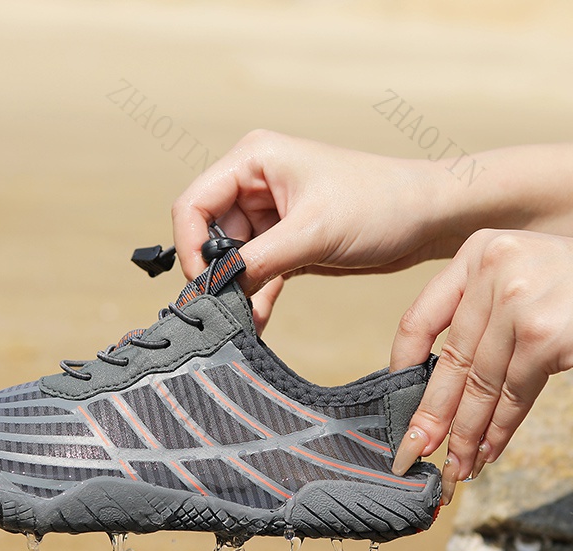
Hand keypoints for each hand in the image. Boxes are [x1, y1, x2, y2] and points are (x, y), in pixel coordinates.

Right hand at [171, 129, 463, 331]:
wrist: (428, 218)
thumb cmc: (380, 204)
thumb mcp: (314, 231)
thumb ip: (258, 260)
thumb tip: (215, 290)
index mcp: (253, 160)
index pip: (193, 204)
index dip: (188, 246)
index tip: (202, 284)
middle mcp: (254, 184)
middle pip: (207, 234)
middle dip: (214, 273)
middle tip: (222, 310)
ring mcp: (268, 215)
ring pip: (230, 259)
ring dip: (235, 290)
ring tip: (240, 322)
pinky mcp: (284, 242)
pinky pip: (255, 273)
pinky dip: (254, 296)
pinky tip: (255, 323)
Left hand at [390, 229, 572, 503]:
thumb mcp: (519, 276)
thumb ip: (481, 310)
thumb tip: (440, 382)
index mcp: (477, 253)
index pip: (420, 317)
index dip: (402, 365)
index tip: (395, 400)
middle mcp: (493, 271)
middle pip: (450, 358)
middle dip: (431, 414)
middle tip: (413, 452)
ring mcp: (519, 303)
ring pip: (481, 383)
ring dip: (466, 433)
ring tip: (456, 465)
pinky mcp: (544, 337)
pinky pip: (513, 393)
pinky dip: (499, 429)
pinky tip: (487, 451)